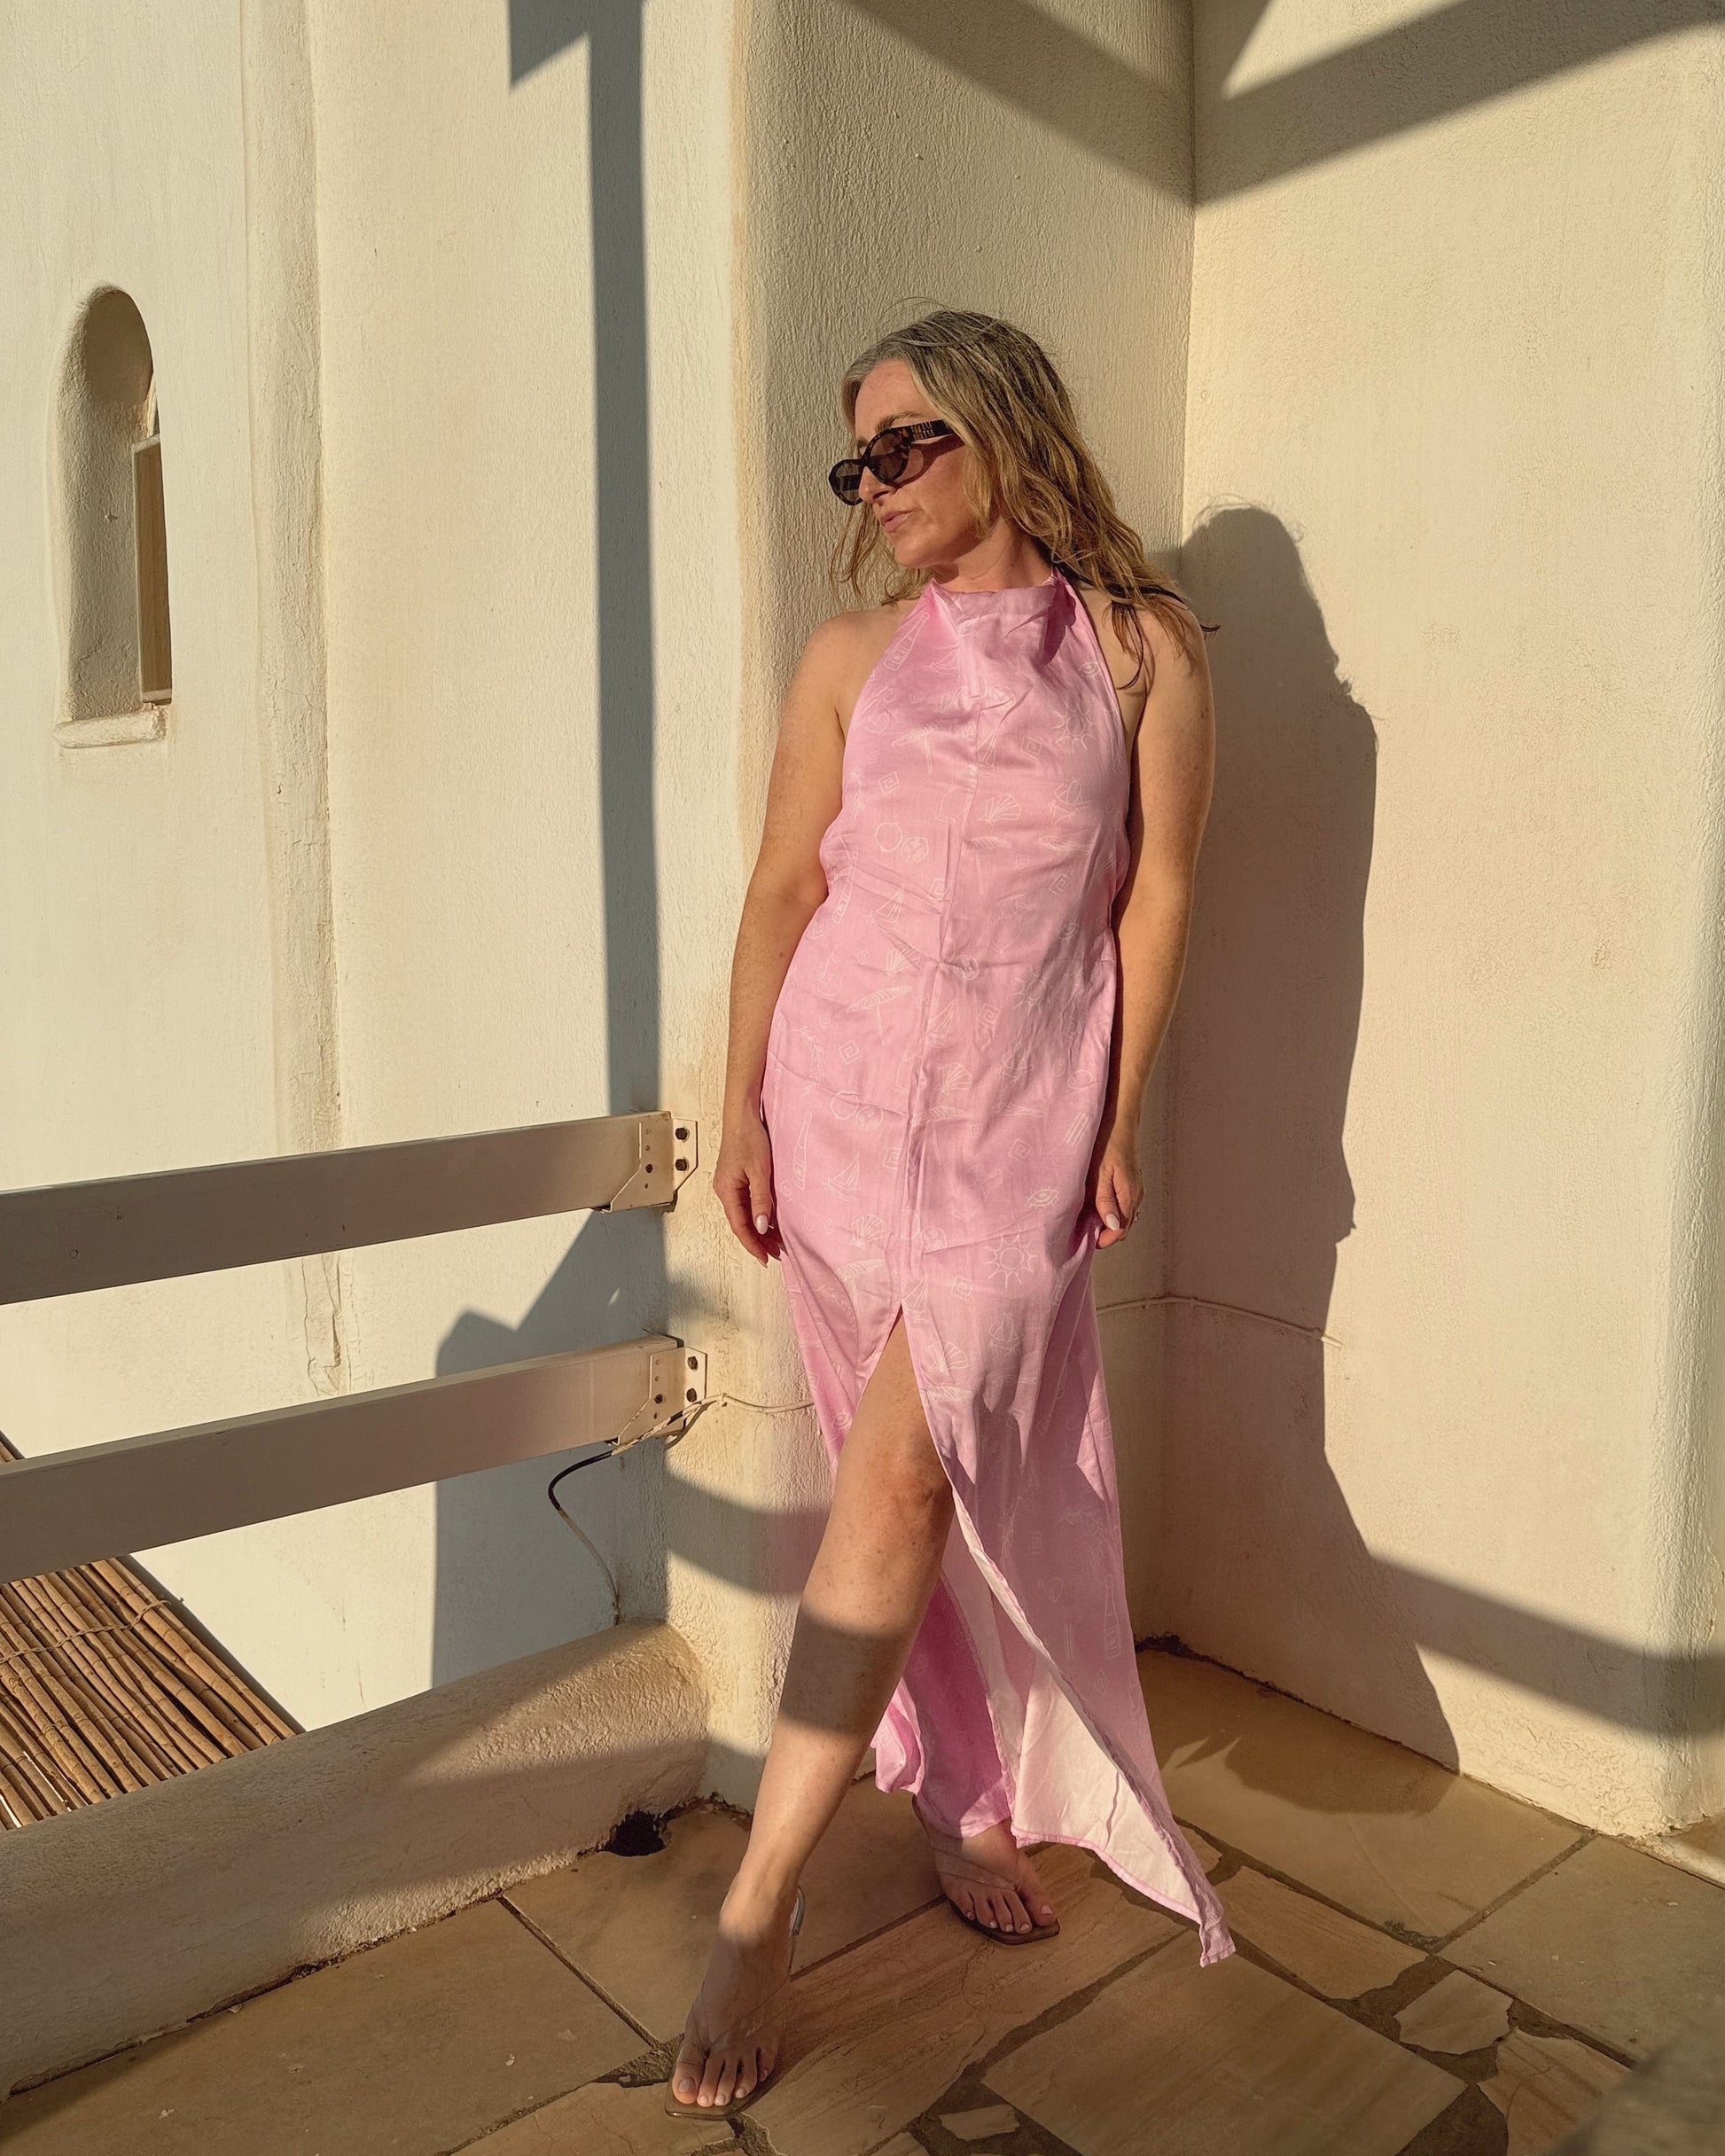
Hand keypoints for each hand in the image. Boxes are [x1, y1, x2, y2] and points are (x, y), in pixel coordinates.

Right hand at [715, 1108, 782, 1266]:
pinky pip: (745, 1203)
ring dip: (758, 1228)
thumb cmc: (750, 1138)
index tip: (766, 1258)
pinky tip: (769, 1219)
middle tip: (776, 1253)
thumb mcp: (760, 1171)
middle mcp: (724, 1190)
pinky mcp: (736, 1178)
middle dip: (757, 1240)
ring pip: (743, 1214)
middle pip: (740, 1223)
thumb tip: (761, 1228)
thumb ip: (761, 1200)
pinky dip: (757, 1214)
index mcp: (726, 1191)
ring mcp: (729, 1184)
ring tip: (776, 1241)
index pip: (739, 1226)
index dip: (752, 1244)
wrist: (743, 1114)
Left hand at [1089, 1128, 1142, 1249]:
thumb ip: (1105, 1200)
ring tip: (1088, 1218)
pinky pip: (1123, 1204)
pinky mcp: (1132, 1183)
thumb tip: (1112, 1226)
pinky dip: (1111, 1210)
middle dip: (1106, 1232)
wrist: (1119, 1121)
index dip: (1105, 1239)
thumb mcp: (1100, 1172)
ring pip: (1124, 1216)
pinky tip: (1097, 1203)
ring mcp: (1136, 1189)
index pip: (1121, 1230)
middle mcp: (1136, 1195)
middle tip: (1084, 1230)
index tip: (1088, 1240)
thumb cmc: (1107, 1143)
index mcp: (1129, 1195)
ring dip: (1108, 1221)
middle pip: (1123, 1226)